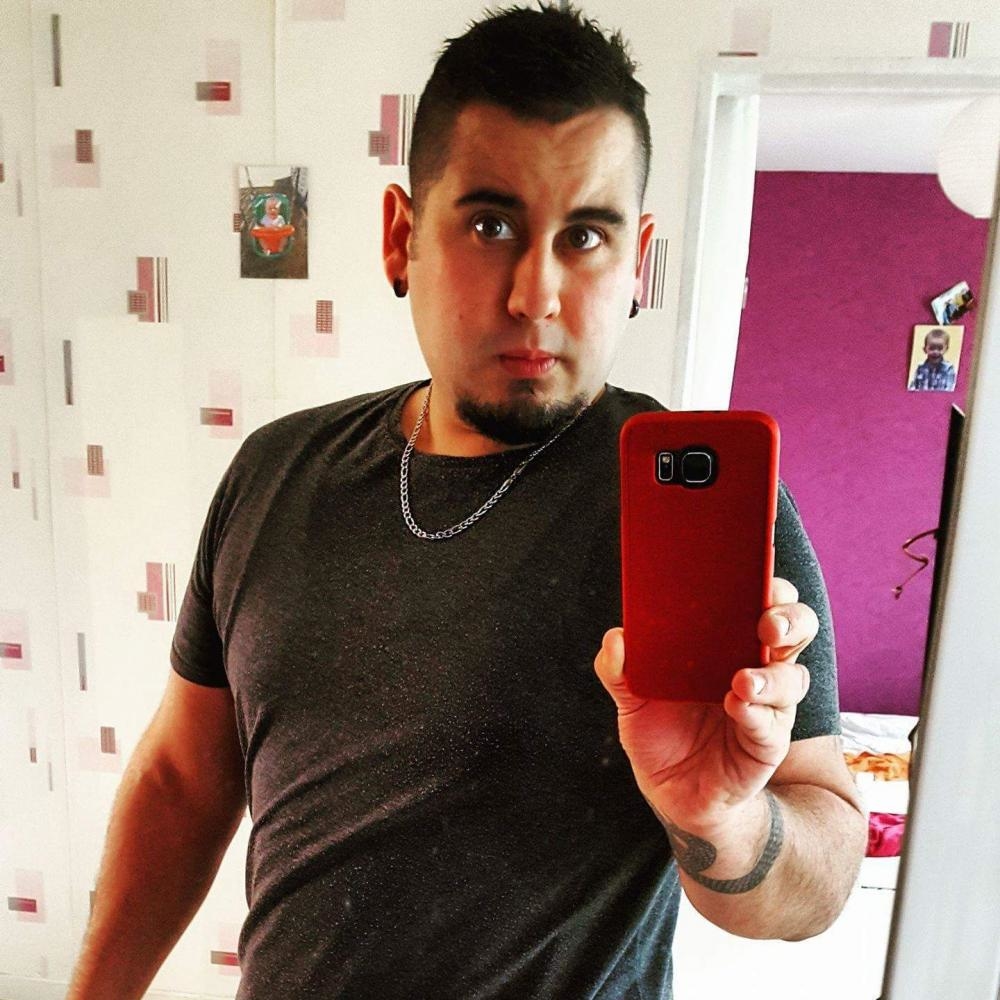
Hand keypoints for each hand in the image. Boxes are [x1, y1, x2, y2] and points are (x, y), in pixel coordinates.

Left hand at [594, 578, 816, 829]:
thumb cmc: (660, 732)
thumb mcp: (631, 697)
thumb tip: (617, 638)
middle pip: (796, 630)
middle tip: (766, 623)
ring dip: (771, 675)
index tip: (757, 571)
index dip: (768, 583)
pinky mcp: (766, 744)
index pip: (762, 601)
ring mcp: (768, 707)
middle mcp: (758, 667)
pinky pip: (771, 726)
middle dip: (790, 619)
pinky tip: (736, 706)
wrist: (673, 794)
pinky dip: (756, 713)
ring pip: (792, 677)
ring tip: (741, 680)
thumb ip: (618, 669)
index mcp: (729, 643)